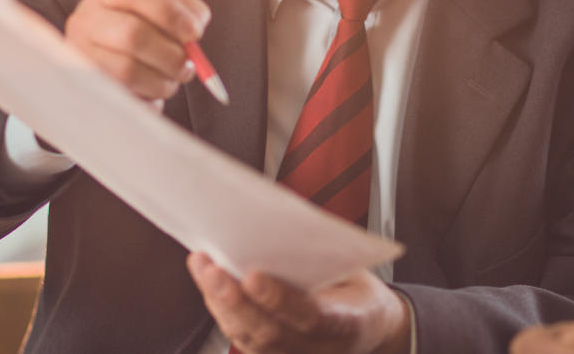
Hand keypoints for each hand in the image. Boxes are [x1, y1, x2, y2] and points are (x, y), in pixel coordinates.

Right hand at [64, 0, 209, 102]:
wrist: (118, 66)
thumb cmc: (149, 32)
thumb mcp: (166, 12)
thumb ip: (188, 11)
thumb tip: (194, 23)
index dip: (169, 11)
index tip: (195, 32)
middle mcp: (86, 19)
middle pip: (131, 34)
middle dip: (171, 54)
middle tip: (188, 65)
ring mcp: (81, 54)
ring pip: (127, 70)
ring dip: (163, 80)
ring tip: (174, 79)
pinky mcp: (86, 86)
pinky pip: (124, 96)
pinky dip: (150, 97)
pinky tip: (155, 91)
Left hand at [187, 253, 410, 353]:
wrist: (371, 328)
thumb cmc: (359, 292)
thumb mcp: (355, 272)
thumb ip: (324, 261)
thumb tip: (281, 231)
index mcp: (347, 326)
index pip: (309, 318)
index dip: (280, 300)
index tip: (252, 276)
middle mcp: (318, 351)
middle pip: (269, 335)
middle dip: (234, 301)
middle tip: (210, 268)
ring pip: (249, 340)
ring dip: (219, 303)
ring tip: (202, 266)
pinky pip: (243, 339)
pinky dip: (222, 310)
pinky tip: (209, 283)